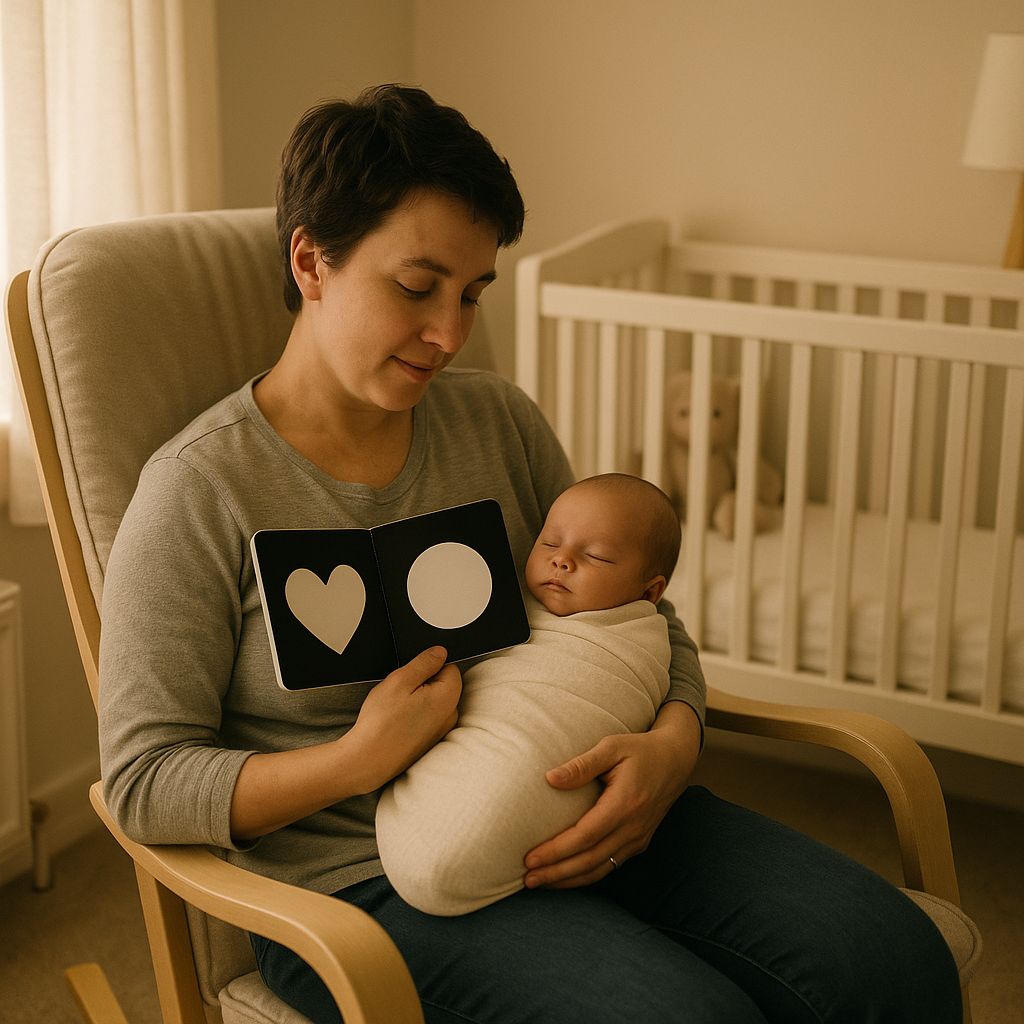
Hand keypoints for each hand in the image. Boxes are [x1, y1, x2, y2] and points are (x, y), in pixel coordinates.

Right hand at [346, 646, 462, 790]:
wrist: (368, 760)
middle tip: (400, 693)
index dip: (427, 666)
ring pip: (432, 701)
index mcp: (448, 697)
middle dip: (422, 683)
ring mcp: (440, 730)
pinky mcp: (429, 741)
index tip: (410, 675)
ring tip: (396, 709)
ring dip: (416, 700)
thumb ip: (424, 662)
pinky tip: (397, 721)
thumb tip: (440, 652)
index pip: (449, 666)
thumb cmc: (382, 723)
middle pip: (441, 684)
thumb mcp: (400, 680)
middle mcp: (450, 715)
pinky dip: (413, 716)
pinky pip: (425, 718)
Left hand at [523, 701, 700, 888]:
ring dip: (569, 880)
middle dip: (557, 873)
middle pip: (590, 860)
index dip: (557, 850)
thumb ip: (582, 764)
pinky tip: (565, 876)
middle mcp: (633, 827)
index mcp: (625, 804)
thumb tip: (550, 778)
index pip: (585, 835)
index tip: (530, 858)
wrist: (675, 760)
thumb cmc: (640, 749)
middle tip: (527, 879)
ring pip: (600, 869)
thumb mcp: (612, 747)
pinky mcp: (639, 842)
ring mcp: (638, 838)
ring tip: (539, 883)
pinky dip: (586, 875)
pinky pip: (610, 865)